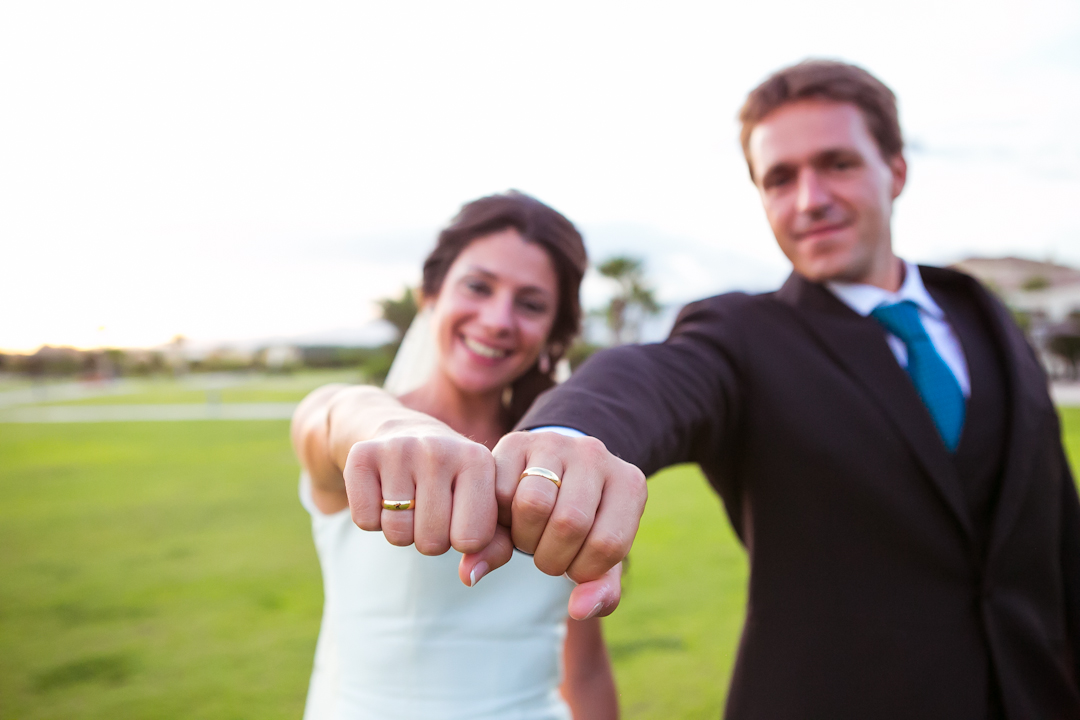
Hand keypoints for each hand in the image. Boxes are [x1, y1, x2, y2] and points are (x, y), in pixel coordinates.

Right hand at [342, 433, 497, 556]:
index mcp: (477, 460)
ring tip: (407, 500)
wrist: (402, 432)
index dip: (462, 540)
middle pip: (432, 542)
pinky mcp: (362, 455)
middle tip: (428, 508)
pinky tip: (382, 491)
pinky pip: (365, 521)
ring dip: (401, 531)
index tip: (458, 515)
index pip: (472, 540)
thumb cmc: (451, 480)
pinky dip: (372, 519)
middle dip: (429, 538)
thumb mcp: (482, 504)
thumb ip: (494, 546)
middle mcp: (439, 449)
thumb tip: (470, 578)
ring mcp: (398, 449)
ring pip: (397, 534)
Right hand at [461, 431, 646, 617]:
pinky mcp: (518, 441)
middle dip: (550, 557)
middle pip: (569, 522)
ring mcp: (556, 443)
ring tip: (529, 539)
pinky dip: (500, 517)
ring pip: (532, 503)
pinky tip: (511, 518)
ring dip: (523, 538)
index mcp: (629, 483)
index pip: (608, 544)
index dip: (583, 570)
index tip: (575, 567)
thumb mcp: (600, 556)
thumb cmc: (584, 524)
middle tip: (546, 556)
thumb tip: (579, 610)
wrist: (557, 472)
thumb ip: (600, 589)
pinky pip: (500, 490)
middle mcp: (596, 454)